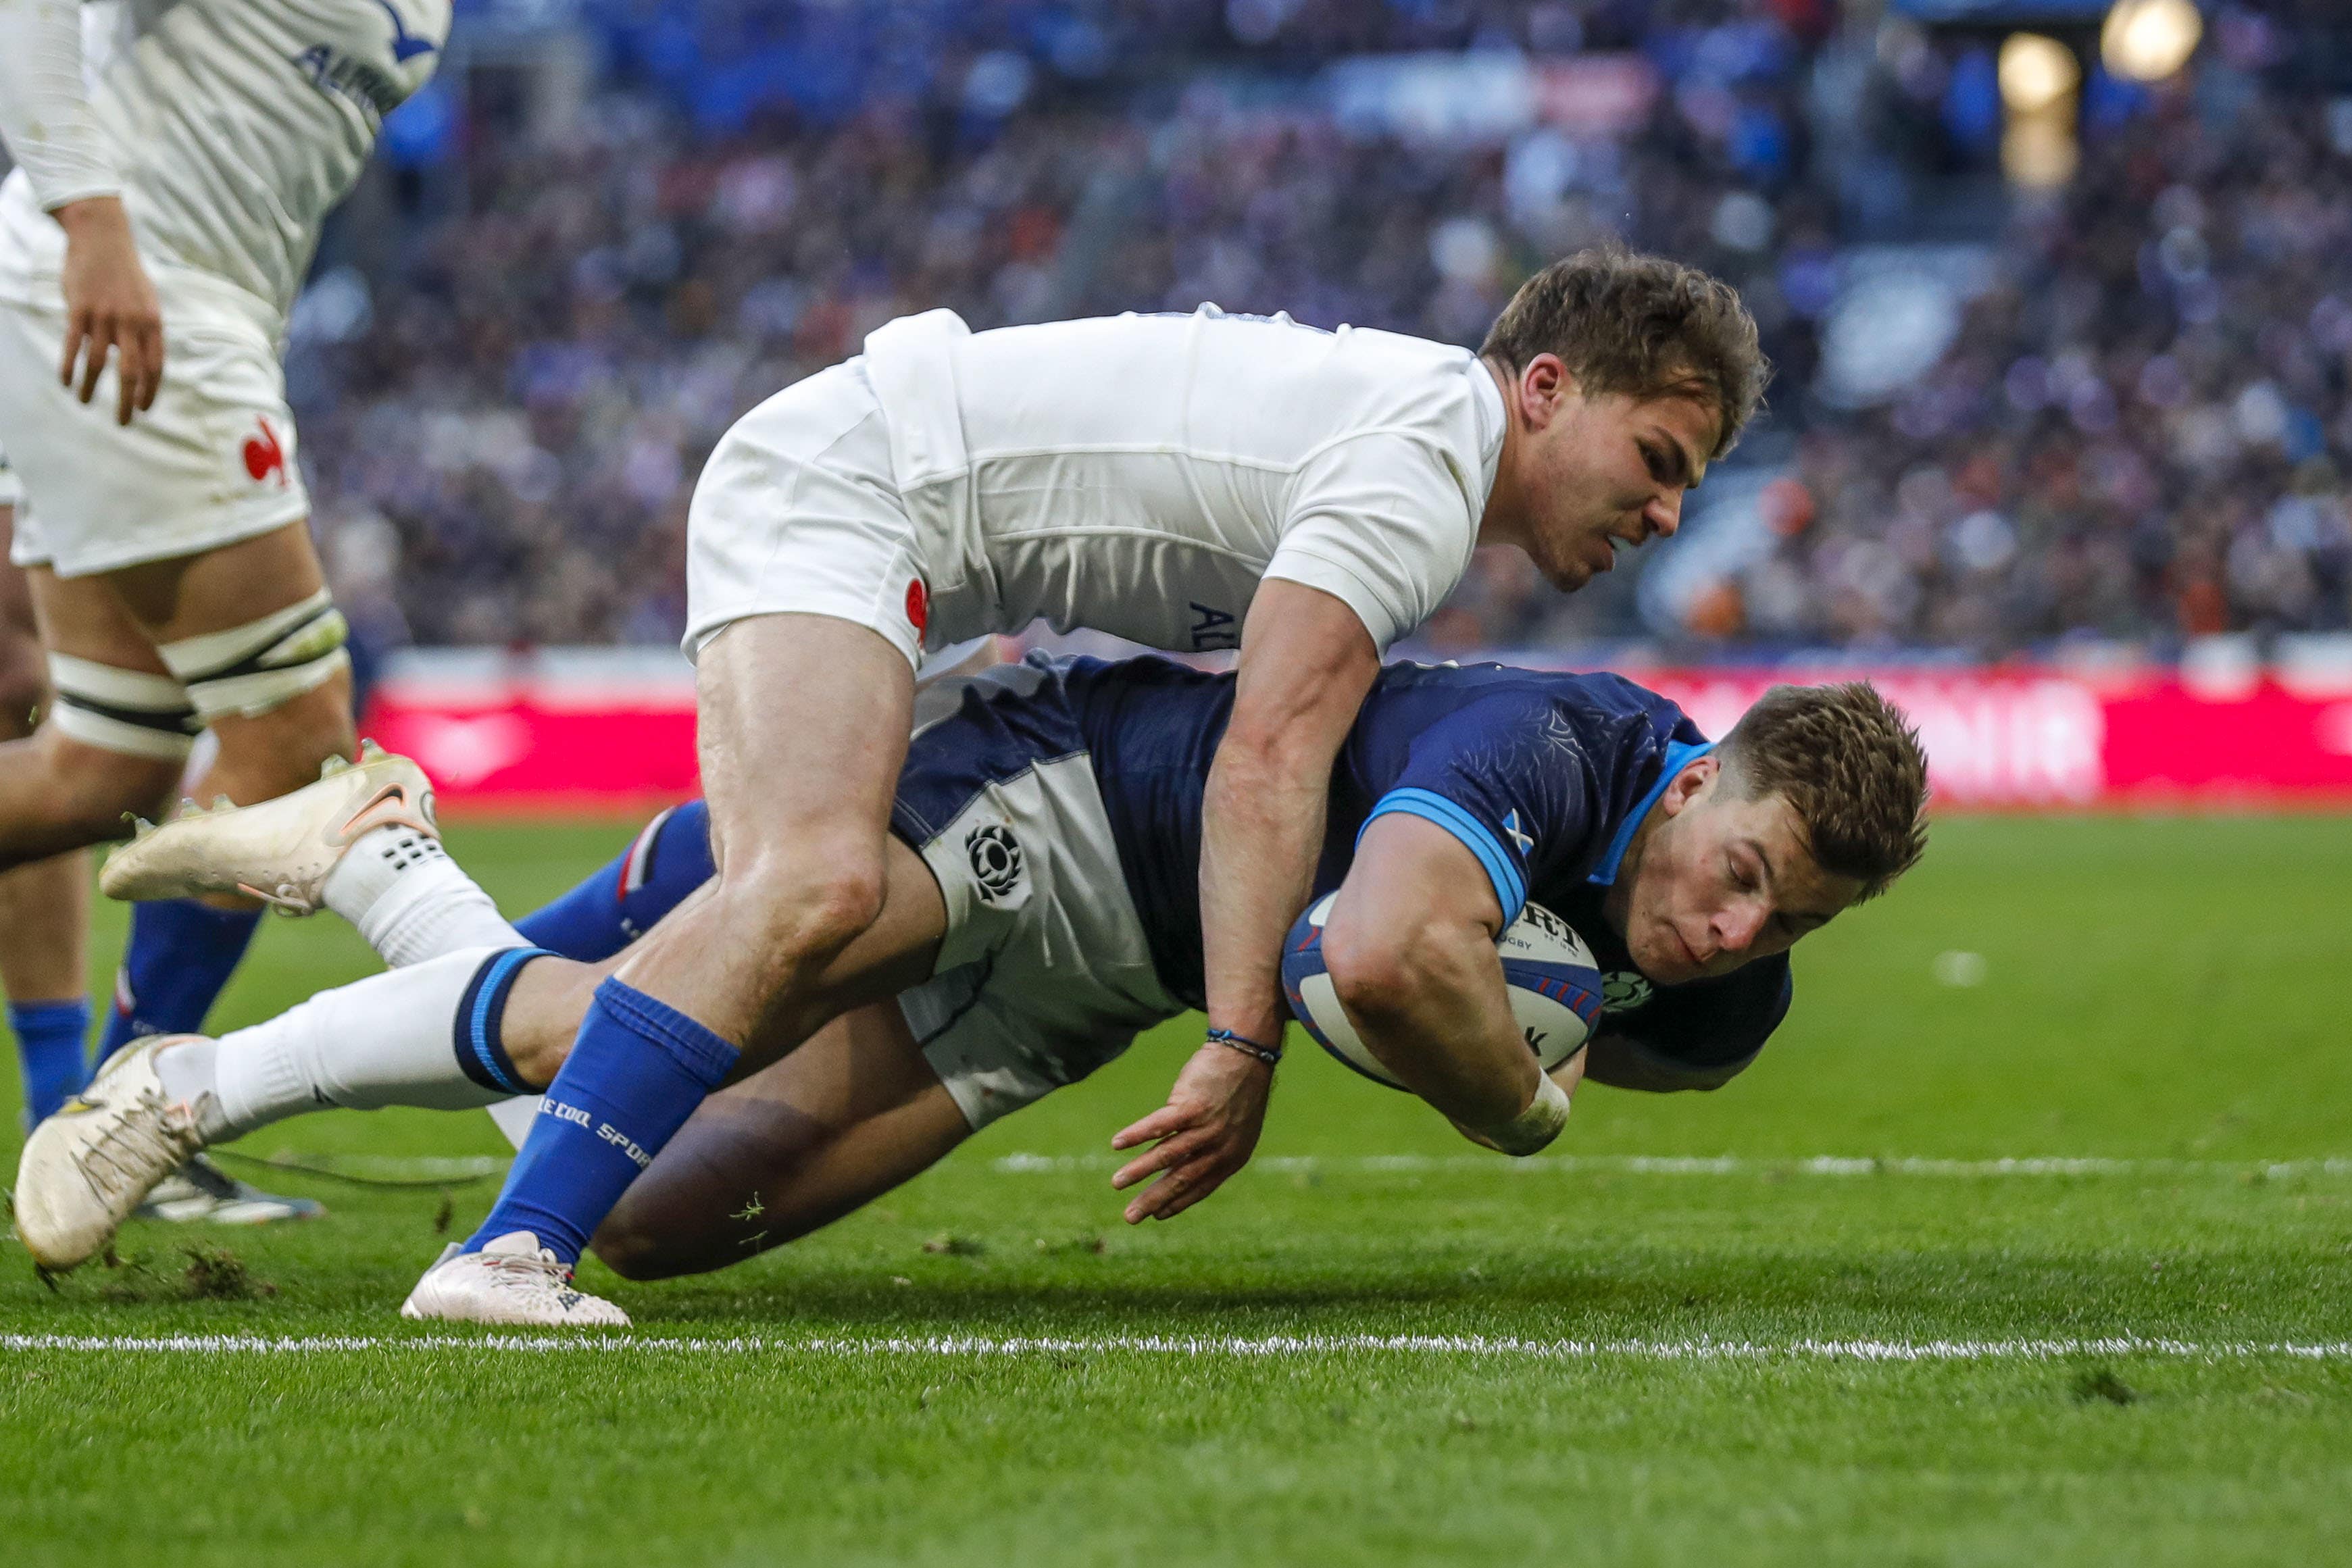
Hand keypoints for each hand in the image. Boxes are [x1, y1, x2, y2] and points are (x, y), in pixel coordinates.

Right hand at [54, 197, 162, 424]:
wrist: (103, 238)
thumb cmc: (126, 273)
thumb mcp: (147, 302)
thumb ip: (144, 332)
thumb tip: (137, 361)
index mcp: (153, 323)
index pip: (156, 367)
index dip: (150, 392)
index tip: (143, 409)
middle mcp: (132, 323)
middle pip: (131, 372)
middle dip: (126, 402)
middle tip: (122, 422)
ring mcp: (104, 316)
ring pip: (98, 362)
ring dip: (90, 387)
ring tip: (84, 401)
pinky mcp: (79, 308)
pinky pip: (73, 344)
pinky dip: (68, 365)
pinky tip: (65, 380)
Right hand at [1108, 1040, 1272, 1221]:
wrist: (1247, 1055)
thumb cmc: (1237, 1091)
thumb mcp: (1234, 1128)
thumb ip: (1210, 1150)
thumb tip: (1177, 1167)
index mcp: (1232, 1157)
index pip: (1200, 1188)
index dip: (1177, 1203)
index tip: (1156, 1216)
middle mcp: (1220, 1147)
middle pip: (1181, 1179)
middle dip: (1153, 1200)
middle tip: (1130, 1218)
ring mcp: (1207, 1127)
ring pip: (1167, 1155)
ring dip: (1139, 1171)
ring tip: (1116, 1183)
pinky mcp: (1192, 1106)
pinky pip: (1159, 1125)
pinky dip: (1137, 1135)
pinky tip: (1117, 1143)